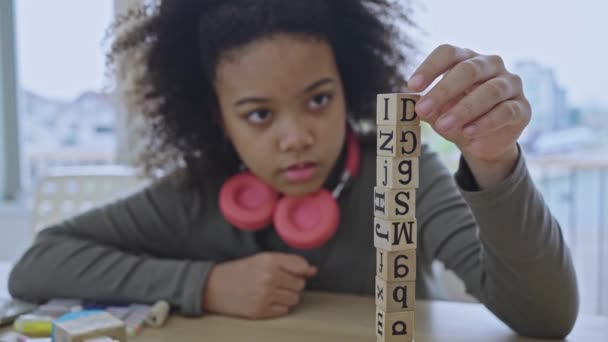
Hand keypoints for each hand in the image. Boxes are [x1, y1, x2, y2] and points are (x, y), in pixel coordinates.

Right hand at [202, 252, 316, 318]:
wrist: (214, 287)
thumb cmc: (240, 271)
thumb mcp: (263, 259)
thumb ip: (289, 263)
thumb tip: (313, 270)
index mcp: (269, 260)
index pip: (301, 267)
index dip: (300, 270)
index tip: (292, 272)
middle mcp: (269, 277)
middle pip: (300, 284)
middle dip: (293, 284)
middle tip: (278, 282)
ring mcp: (265, 296)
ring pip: (295, 299)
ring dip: (288, 296)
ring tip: (273, 291)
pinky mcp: (261, 311)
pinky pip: (284, 311)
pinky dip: (279, 307)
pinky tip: (267, 300)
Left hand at [408, 44, 530, 186]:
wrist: (481, 143)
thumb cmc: (455, 118)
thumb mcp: (438, 112)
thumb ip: (428, 107)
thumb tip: (415, 106)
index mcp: (466, 59)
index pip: (448, 53)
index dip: (430, 67)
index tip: (412, 86)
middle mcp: (491, 65)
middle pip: (468, 70)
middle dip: (443, 91)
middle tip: (422, 110)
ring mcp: (510, 84)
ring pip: (490, 91)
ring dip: (463, 109)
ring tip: (443, 126)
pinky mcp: (522, 108)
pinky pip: (505, 111)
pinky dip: (485, 123)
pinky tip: (467, 133)